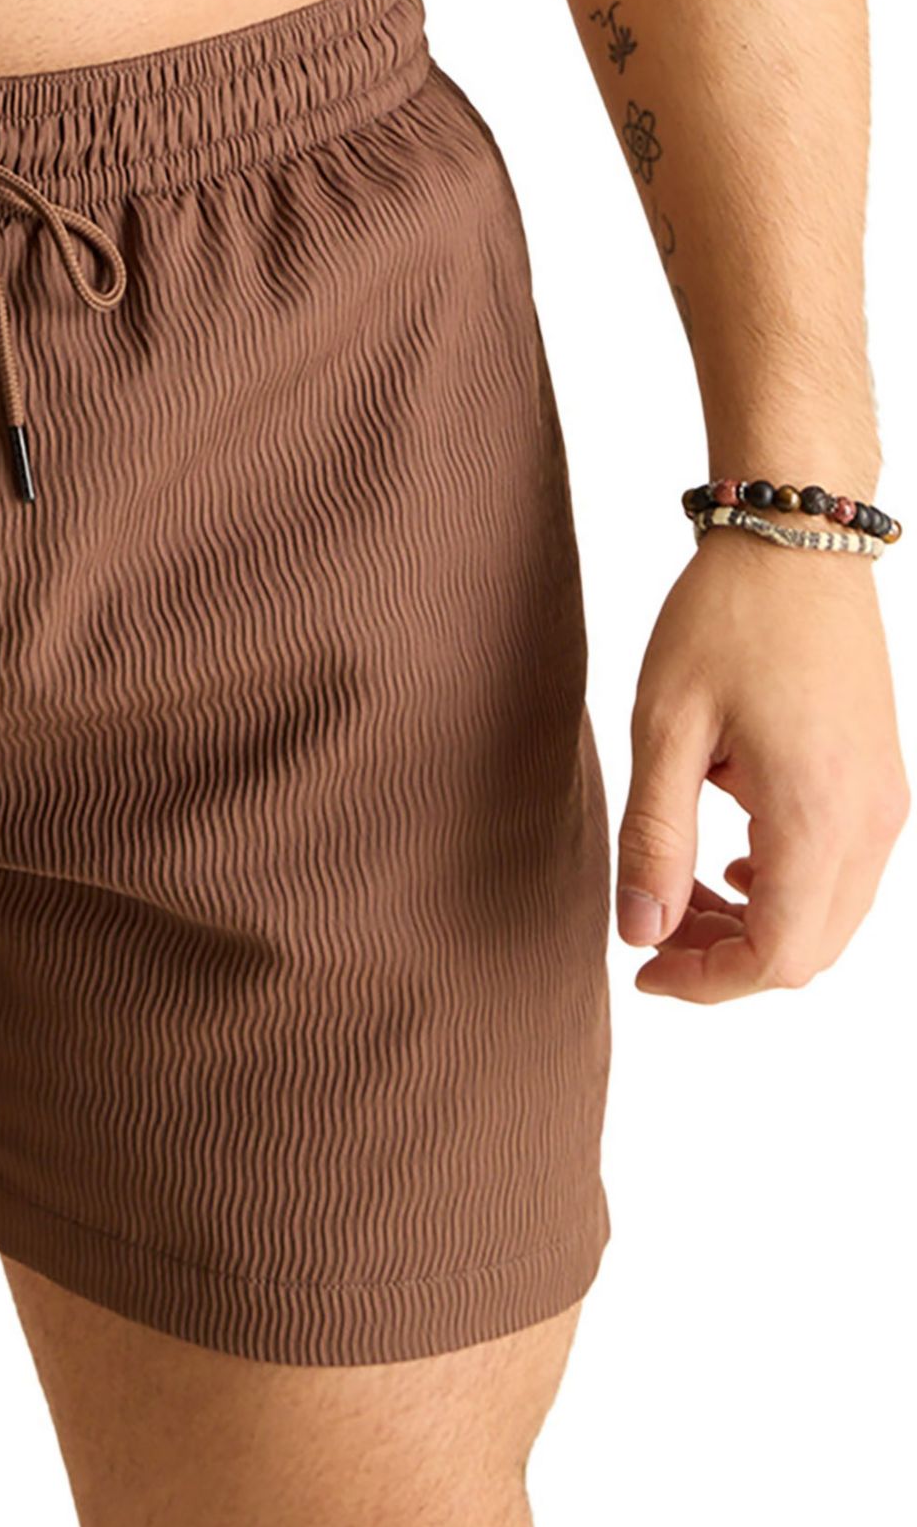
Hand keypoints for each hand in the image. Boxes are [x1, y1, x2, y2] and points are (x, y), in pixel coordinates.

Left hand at [616, 522, 908, 1001]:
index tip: (642, 969)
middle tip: (651, 933)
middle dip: (727, 963)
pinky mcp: (878, 784)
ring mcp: (884, 803)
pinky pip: (842, 874)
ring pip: (829, 918)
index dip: (708, 982)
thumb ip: (655, 838)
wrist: (796, 544)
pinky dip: (783, 890)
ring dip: (754, 928)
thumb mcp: (666, 730)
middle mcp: (870, 821)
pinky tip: (724, 861)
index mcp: (818, 814)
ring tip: (677, 895)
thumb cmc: (724, 624)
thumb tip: (642, 931)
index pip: (779, 956)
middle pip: (811, 951)